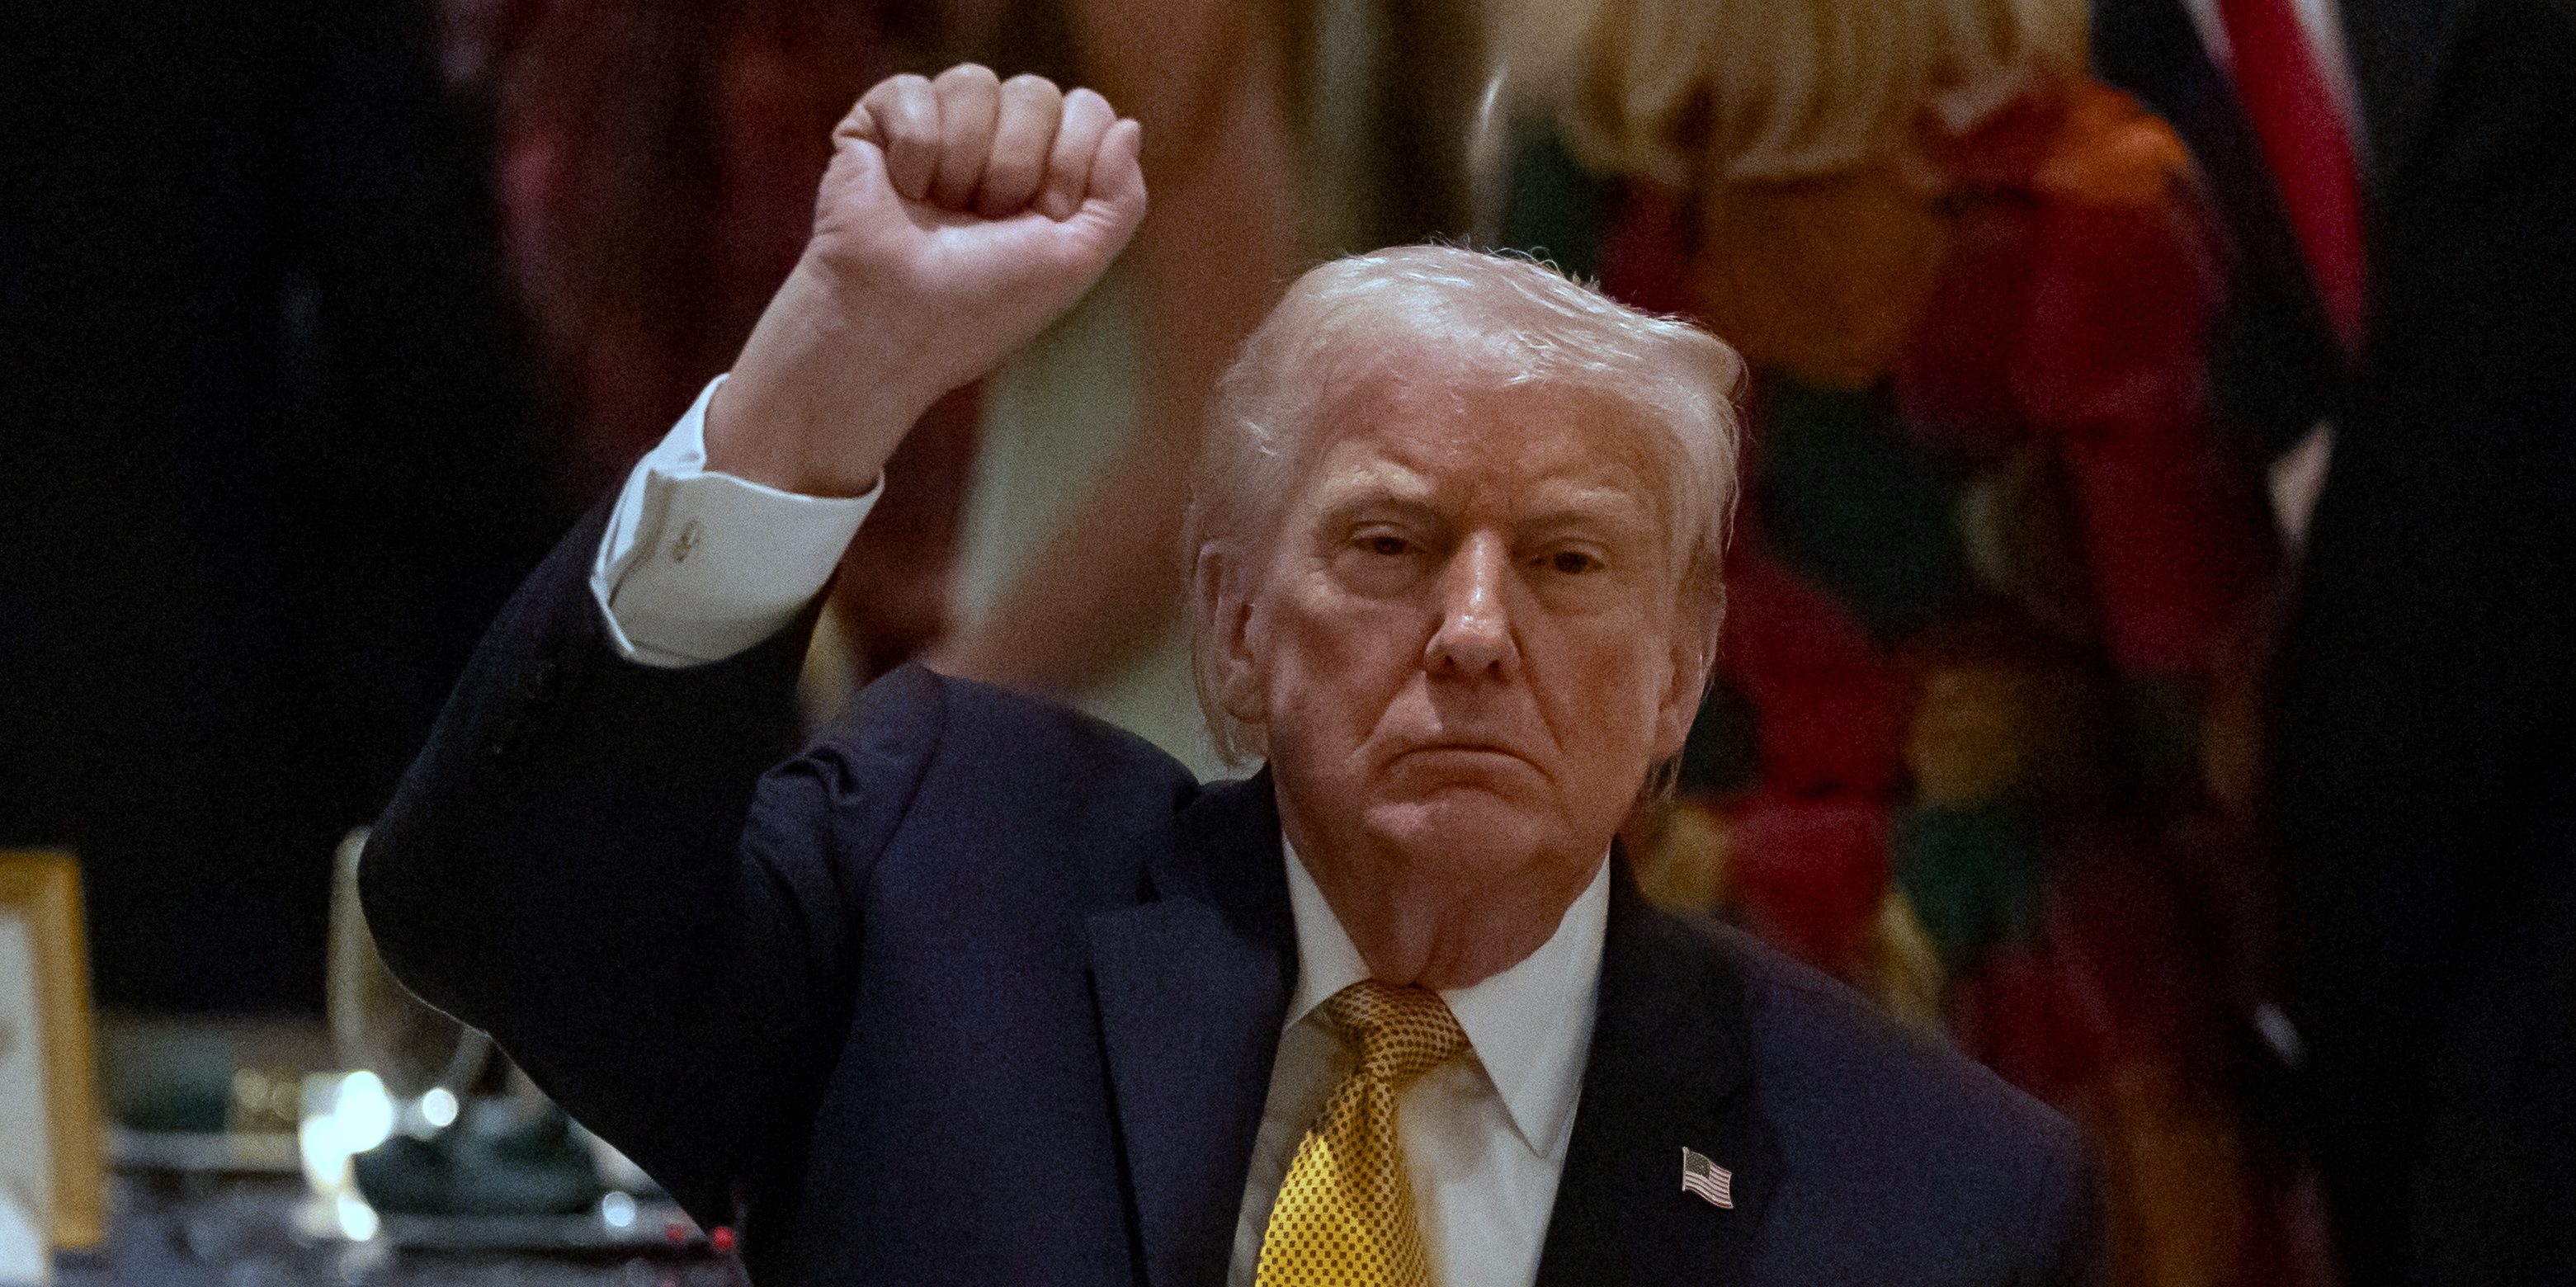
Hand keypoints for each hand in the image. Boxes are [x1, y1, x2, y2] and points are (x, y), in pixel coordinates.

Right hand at [709, 65, 1146, 496]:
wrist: (895, 322)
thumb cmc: (982, 304)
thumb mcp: (1075, 262)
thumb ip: (1121, 200)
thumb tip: (1127, 126)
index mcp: (1045, 171)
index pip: (1087, 110)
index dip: (1071, 161)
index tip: (1043, 218)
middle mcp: (994, 142)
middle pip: (1036, 92)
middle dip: (1016, 165)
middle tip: (986, 220)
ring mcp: (938, 126)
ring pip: (975, 82)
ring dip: (963, 162)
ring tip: (939, 209)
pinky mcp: (878, 121)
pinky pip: (914, 90)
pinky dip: (914, 152)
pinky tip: (900, 191)